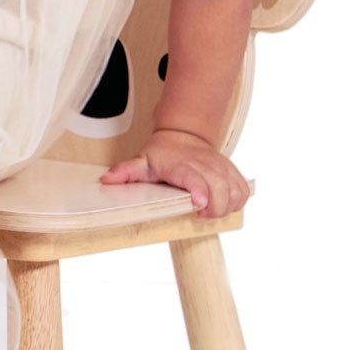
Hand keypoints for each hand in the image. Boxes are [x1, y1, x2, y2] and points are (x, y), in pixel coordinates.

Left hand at [100, 128, 250, 216]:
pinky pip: (243, 190)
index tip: (199, 204)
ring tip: (210, 211)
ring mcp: (220, 167)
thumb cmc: (162, 153)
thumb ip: (126, 171)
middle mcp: (204, 164)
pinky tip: (223, 205)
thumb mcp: (142, 160)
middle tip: (201, 215)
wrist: (184, 134)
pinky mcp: (230, 171)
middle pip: (220, 189)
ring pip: (235, 190)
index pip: (195, 178)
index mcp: (182, 164)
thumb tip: (107, 180)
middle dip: (215, 209)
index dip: (200, 192)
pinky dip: (238, 201)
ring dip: (227, 207)